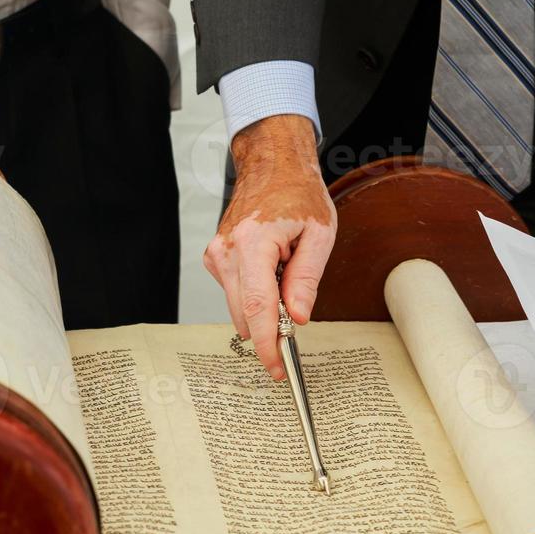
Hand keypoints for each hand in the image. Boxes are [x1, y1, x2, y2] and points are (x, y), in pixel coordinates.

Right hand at [204, 114, 336, 378]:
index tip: (277, 367)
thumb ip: (306, 280)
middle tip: (293, 335)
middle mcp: (227, 251)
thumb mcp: (319, 235)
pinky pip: (235, 291)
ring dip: (264, 307)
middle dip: (269, 332)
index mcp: (254, 243)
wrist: (272, 166)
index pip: (258, 308)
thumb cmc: (298, 193)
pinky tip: (270, 270)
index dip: (268, 343)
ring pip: (240, 305)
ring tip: (287, 275)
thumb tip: (296, 318)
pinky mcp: (215, 257)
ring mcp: (217, 254)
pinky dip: (254, 293)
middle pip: (245, 313)